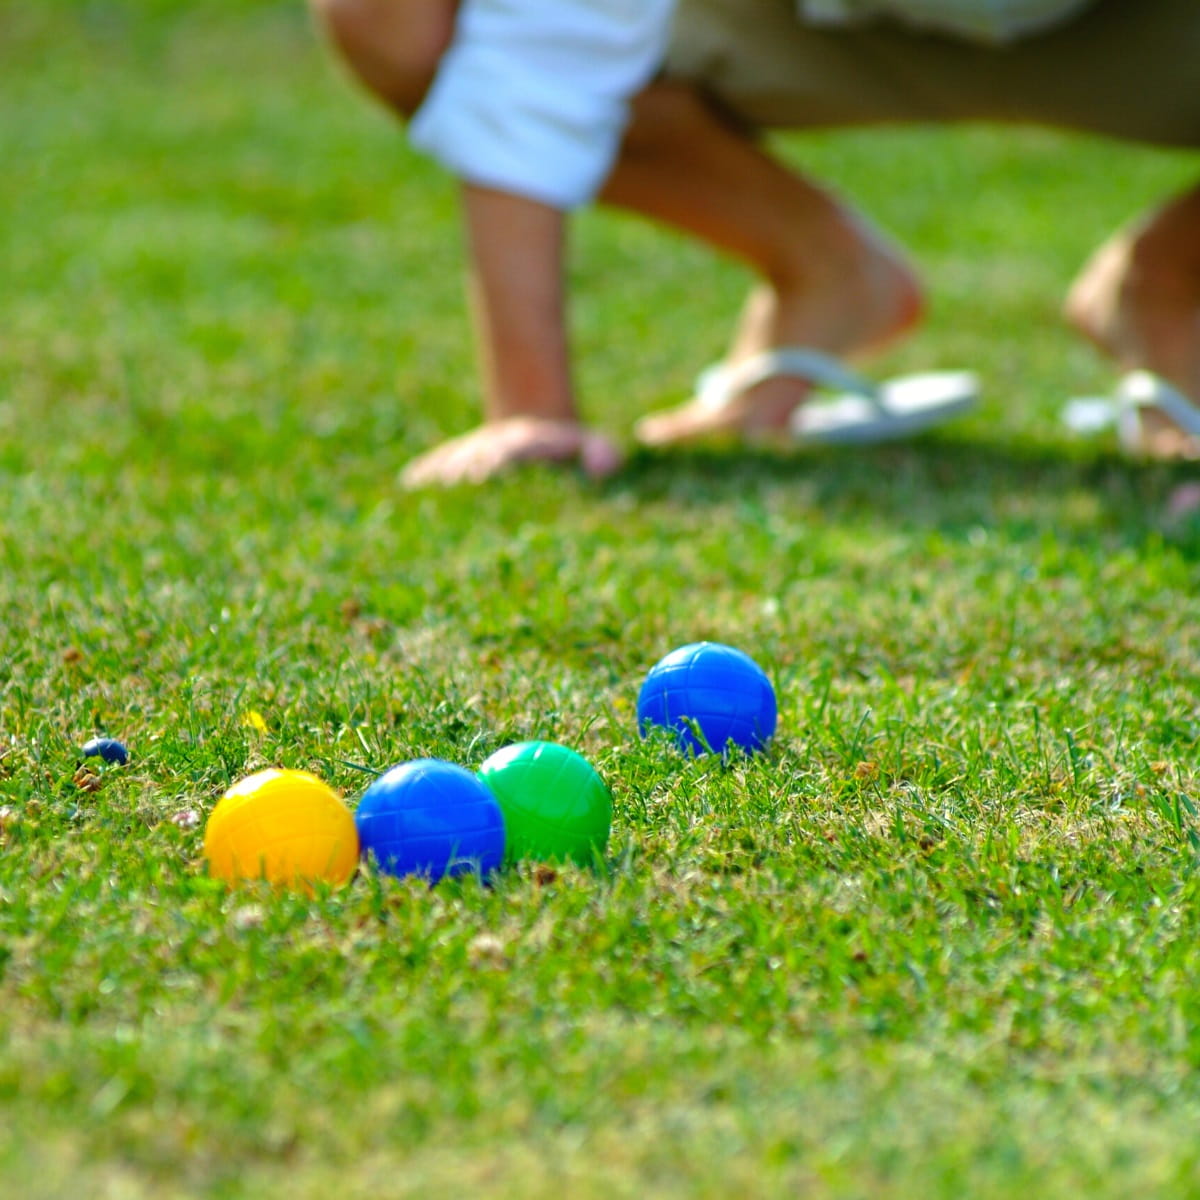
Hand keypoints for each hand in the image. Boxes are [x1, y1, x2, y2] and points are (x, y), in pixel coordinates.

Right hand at [400, 417, 623, 487]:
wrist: (536, 429)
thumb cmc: (568, 449)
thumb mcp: (591, 445)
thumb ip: (601, 452)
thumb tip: (603, 467)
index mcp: (528, 440)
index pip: (512, 449)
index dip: (499, 459)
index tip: (486, 472)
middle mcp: (498, 441)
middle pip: (479, 453)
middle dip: (468, 466)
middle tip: (456, 482)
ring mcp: (477, 446)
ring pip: (456, 457)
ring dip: (443, 471)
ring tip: (427, 488)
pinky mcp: (462, 454)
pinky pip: (440, 459)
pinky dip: (426, 469)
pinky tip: (409, 482)